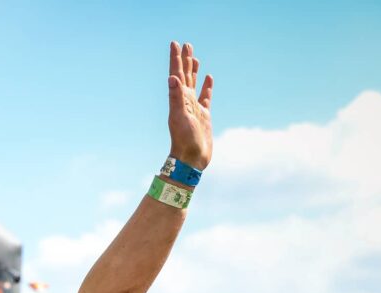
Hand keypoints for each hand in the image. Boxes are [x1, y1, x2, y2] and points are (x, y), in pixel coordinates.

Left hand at [167, 41, 213, 169]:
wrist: (191, 160)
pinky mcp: (204, 116)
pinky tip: (208, 78)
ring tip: (194, 57)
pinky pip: (205, 97)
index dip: (176, 59)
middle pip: (185, 76)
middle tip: (185, 44)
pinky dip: (206, 87)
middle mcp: (185, 102)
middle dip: (184, 60)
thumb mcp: (179, 117)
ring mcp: (194, 108)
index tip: (175, 43)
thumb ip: (175, 97)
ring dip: (193, 70)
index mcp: (178, 99)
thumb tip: (171, 77)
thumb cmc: (184, 140)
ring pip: (194, 84)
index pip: (176, 74)